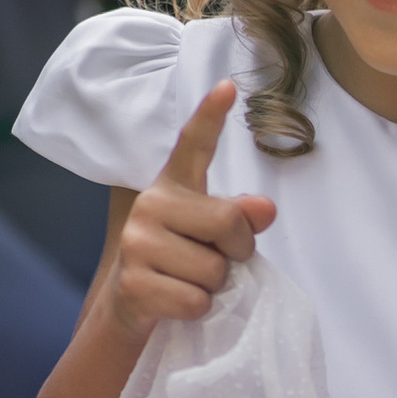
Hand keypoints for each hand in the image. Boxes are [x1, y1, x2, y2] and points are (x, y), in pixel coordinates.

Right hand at [105, 86, 276, 340]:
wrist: (131, 310)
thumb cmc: (182, 266)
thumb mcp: (214, 240)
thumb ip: (240, 218)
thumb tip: (265, 208)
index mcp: (174, 186)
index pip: (194, 145)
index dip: (211, 115)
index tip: (229, 86)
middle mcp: (151, 205)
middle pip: (228, 222)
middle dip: (238, 251)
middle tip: (218, 262)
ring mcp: (136, 243)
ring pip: (214, 270)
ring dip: (215, 287)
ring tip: (188, 282)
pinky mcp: (134, 284)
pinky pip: (196, 301)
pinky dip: (198, 310)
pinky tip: (176, 303)